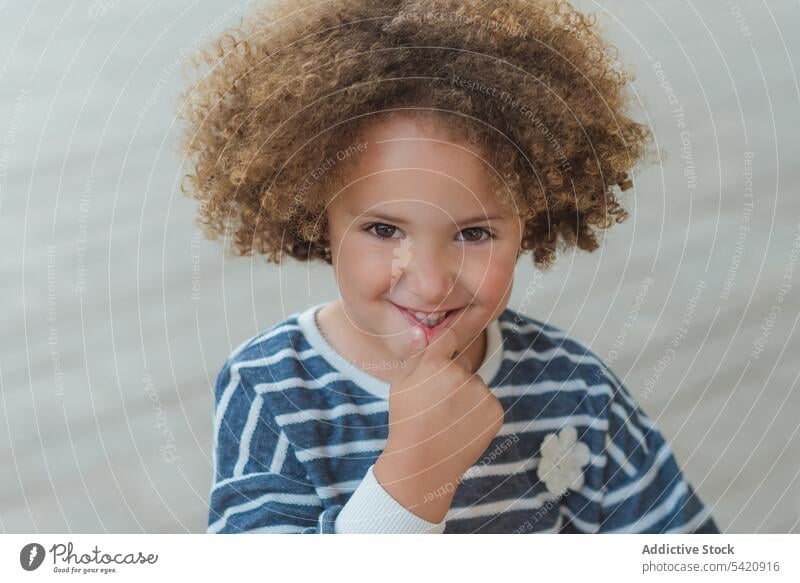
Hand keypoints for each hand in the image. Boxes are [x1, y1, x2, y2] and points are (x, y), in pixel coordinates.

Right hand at [373, 324, 504, 522]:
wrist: (423, 464)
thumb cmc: (407, 422)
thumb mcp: (401, 384)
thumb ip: (416, 355)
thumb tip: (424, 331)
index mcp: (434, 364)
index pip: (449, 336)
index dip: (448, 339)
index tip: (450, 342)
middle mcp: (461, 374)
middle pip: (462, 365)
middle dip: (453, 377)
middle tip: (437, 403)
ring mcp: (481, 393)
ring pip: (475, 386)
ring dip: (466, 397)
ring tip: (448, 420)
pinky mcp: (495, 411)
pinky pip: (487, 403)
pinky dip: (478, 413)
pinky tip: (461, 427)